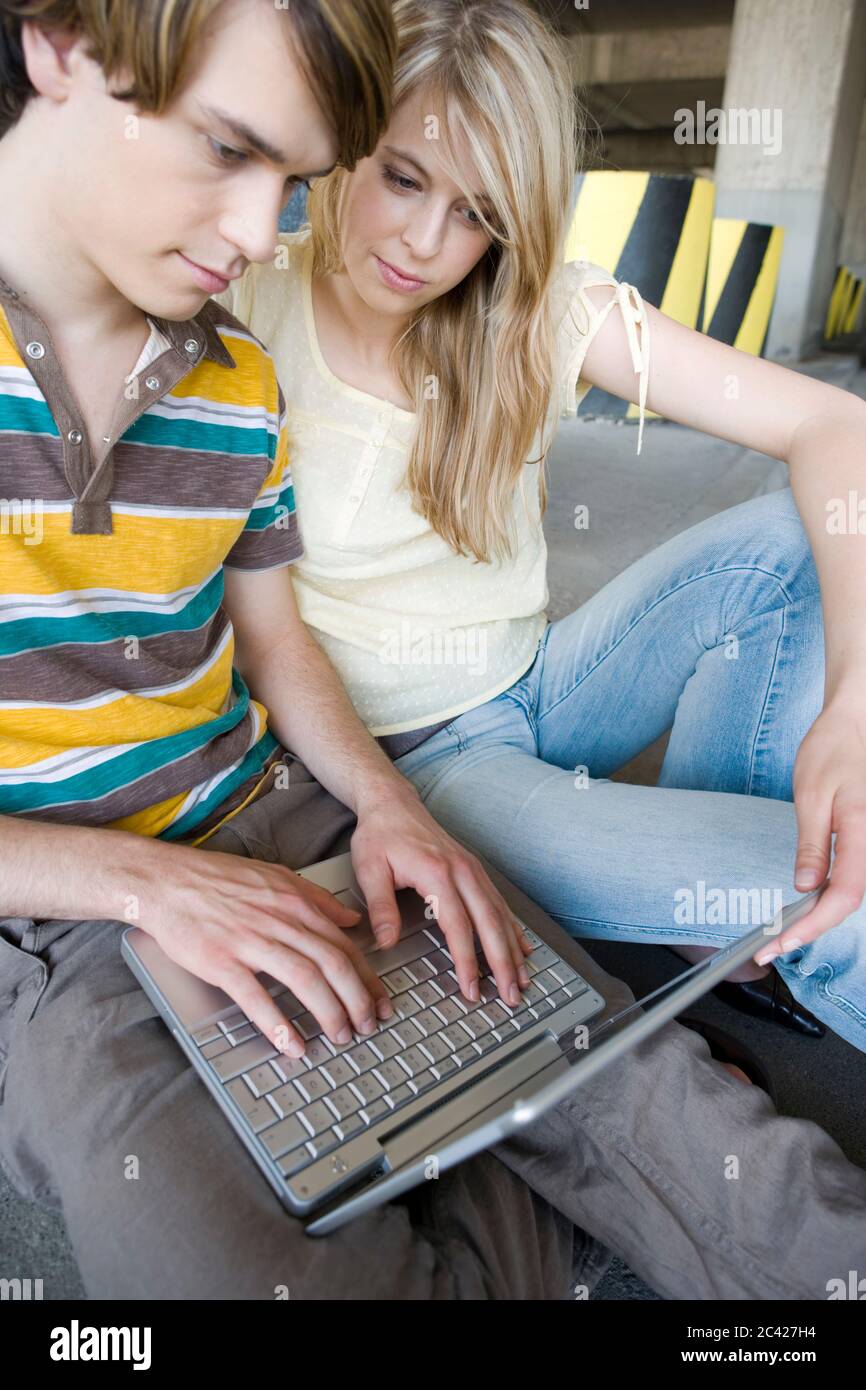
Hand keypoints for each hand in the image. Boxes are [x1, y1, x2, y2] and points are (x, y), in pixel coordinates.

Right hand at [130, 842, 393, 1056]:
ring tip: (339, 1037)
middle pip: (332, 964)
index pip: (344, 945)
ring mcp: (250, 941)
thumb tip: (352, 919)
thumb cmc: (219, 879)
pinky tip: (292, 1045)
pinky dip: (277, 1024)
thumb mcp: (277, 876)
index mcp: (295, 903)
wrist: (167, 880)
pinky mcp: (221, 961)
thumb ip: (317, 899)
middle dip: (357, 1000)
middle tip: (367, 1026)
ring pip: (304, 979)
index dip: (367, 978)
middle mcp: (279, 921)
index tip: (379, 1002)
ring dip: (328, 1012)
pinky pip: (255, 996)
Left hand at [347, 784, 533, 1008]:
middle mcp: (462, 871)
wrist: (392, 802)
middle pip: (490, 923)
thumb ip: (381, 907)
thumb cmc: (380, 834)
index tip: (471, 988)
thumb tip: (387, 942)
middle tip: (512, 995)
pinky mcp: (474, 870)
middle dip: (503, 963)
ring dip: (513, 949)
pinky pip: (500, 902)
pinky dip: (513, 927)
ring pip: (500, 914)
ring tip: (522, 980)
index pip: (458, 926)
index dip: (467, 960)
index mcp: (437, 872)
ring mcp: (472, 869)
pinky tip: (522, 947)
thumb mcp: (369, 869)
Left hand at [756, 695, 865, 963]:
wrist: (855, 724)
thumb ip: (812, 845)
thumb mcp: (813, 796)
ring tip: (783, 934)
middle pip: (849, 901)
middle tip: (772, 947)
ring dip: (820, 917)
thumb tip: (806, 887)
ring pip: (852, 893)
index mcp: (864, 831)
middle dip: (811, 929)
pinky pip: (853, 877)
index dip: (814, 925)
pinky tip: (805, 908)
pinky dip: (828, 898)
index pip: (844, 895)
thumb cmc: (833, 751)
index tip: (783, 941)